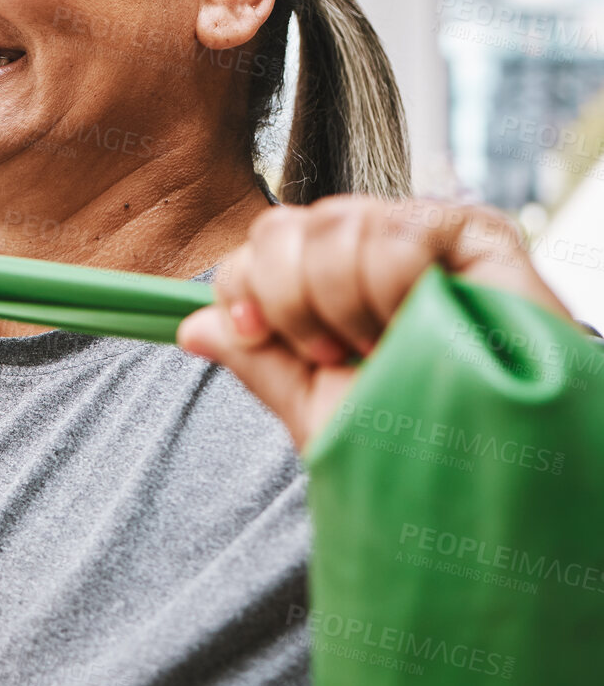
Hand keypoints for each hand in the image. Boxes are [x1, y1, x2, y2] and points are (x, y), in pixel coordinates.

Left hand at [177, 195, 573, 449]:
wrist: (497, 461)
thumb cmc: (416, 440)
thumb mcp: (319, 409)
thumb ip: (258, 362)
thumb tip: (188, 328)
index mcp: (323, 282)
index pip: (254, 249)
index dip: (243, 288)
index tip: (260, 335)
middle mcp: (364, 248)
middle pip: (280, 227)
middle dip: (291, 300)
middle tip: (339, 352)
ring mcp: (415, 233)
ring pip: (333, 224)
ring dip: (346, 302)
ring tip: (387, 344)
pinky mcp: (468, 231)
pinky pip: (395, 231)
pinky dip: (393, 288)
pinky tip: (422, 321)